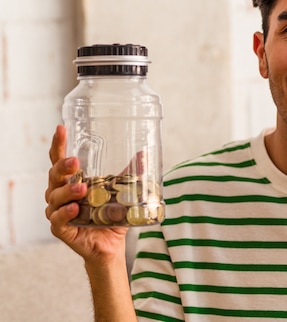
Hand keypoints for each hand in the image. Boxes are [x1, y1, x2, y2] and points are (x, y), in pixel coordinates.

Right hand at [45, 125, 127, 264]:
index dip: (58, 144)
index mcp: (71, 181)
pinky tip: (75, 209)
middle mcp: (59, 194)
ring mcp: (58, 212)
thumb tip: (143, 154)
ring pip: (55, 197)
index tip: (61, 128)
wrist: (111, 245)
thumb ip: (130, 174)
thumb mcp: (122, 192)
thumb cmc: (110, 215)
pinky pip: (58, 220)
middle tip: (75, 162)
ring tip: (82, 189)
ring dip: (68, 192)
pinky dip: (66, 213)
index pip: (59, 159)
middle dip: (63, 167)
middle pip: (54, 176)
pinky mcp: (61, 229)